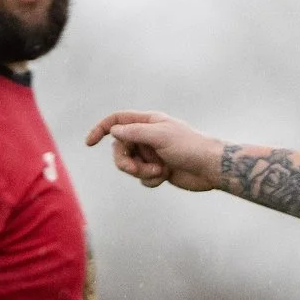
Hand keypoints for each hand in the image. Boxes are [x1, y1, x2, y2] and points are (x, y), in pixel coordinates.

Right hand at [86, 110, 225, 190]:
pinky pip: (142, 177)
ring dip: (141, 171)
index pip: (117, 121)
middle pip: (119, 148)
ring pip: (130, 165)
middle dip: (125, 161)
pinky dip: (150, 179)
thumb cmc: (190, 147)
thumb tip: (114, 131)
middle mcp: (147, 136)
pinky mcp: (157, 170)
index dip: (101, 129)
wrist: (210, 168)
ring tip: (159, 172)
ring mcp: (152, 154)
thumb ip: (134, 132)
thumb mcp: (160, 136)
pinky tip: (165, 176)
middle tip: (136, 169)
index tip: (89, 143)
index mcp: (148, 122)